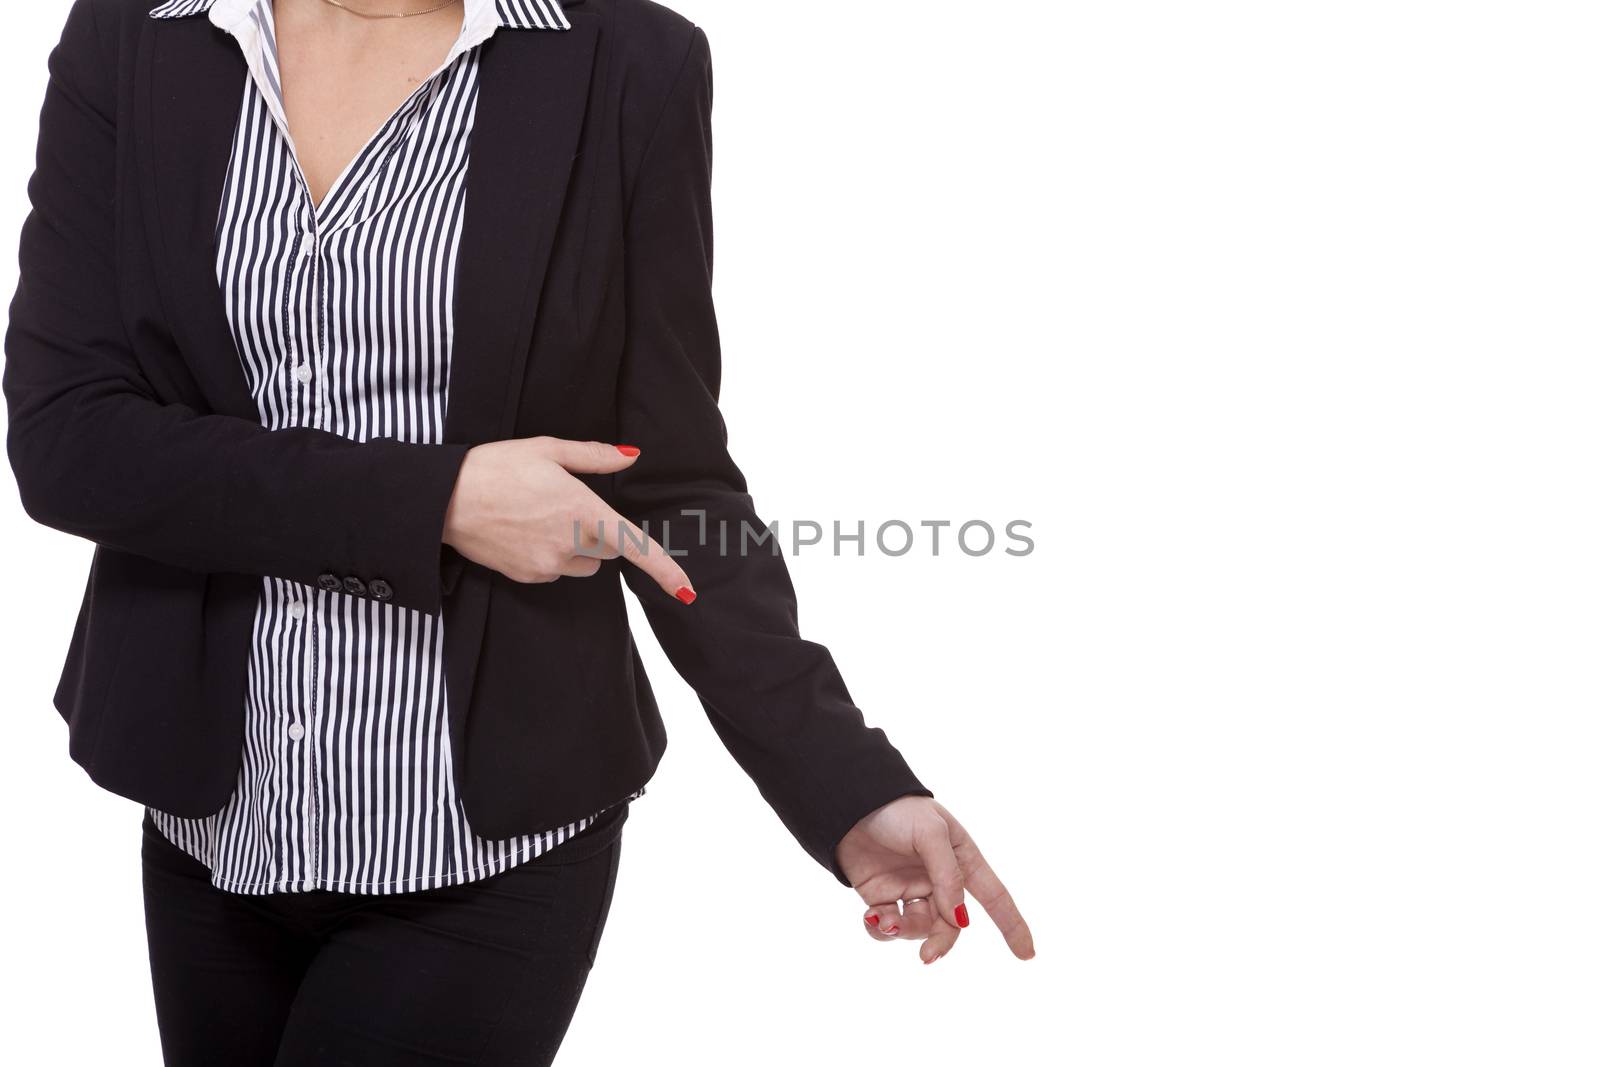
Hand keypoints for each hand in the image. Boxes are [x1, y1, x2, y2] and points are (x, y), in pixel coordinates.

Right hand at [442, 436, 693, 600]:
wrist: (443, 499)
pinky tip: (524, 533)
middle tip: (565, 505)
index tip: (687, 591)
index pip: (635, 546)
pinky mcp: (530, 577)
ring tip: (540, 518)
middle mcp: (570, 542)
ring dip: (577, 547)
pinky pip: (557, 571)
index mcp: (582, 509)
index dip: (665, 570)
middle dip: (600, 532)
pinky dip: (552, 556)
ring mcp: (549, 564)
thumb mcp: (546, 449)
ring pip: (585, 564)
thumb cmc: (496, 466)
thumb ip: (595, 457)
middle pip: (609, 550)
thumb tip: (632, 456)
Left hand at [837, 795, 1033, 963]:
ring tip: (885, 920)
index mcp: (962, 859)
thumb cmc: (899, 811)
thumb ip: (948, 875)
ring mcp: (911, 889)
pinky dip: (881, 930)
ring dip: (905, 932)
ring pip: (919, 928)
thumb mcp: (930, 833)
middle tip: (928, 955)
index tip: (1027, 954)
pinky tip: (872, 918)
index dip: (1013, 925)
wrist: (850, 804)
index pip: (995, 896)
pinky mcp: (882, 896)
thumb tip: (959, 919)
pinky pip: (889, 926)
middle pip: (952, 923)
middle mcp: (939, 879)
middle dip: (941, 941)